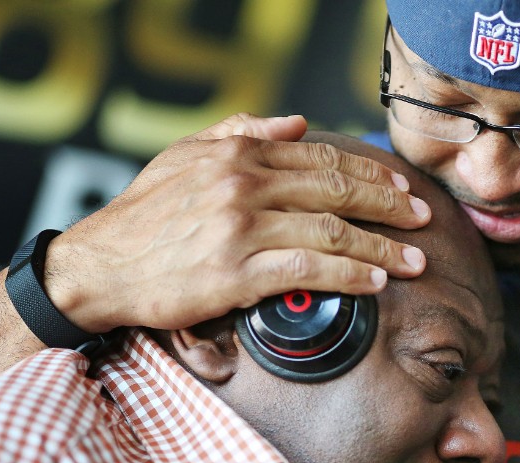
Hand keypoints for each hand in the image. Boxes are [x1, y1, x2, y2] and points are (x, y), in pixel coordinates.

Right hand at [41, 113, 429, 332]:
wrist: (98, 267)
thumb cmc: (142, 215)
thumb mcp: (184, 156)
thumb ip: (240, 133)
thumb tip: (295, 123)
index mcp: (237, 154)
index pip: (322, 157)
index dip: (370, 173)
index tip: (400, 189)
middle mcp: (244, 184)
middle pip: (338, 190)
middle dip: (389, 206)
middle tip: (421, 221)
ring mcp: (241, 228)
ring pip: (331, 231)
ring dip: (381, 248)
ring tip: (412, 262)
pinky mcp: (235, 273)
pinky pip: (309, 270)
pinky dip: (349, 275)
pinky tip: (374, 283)